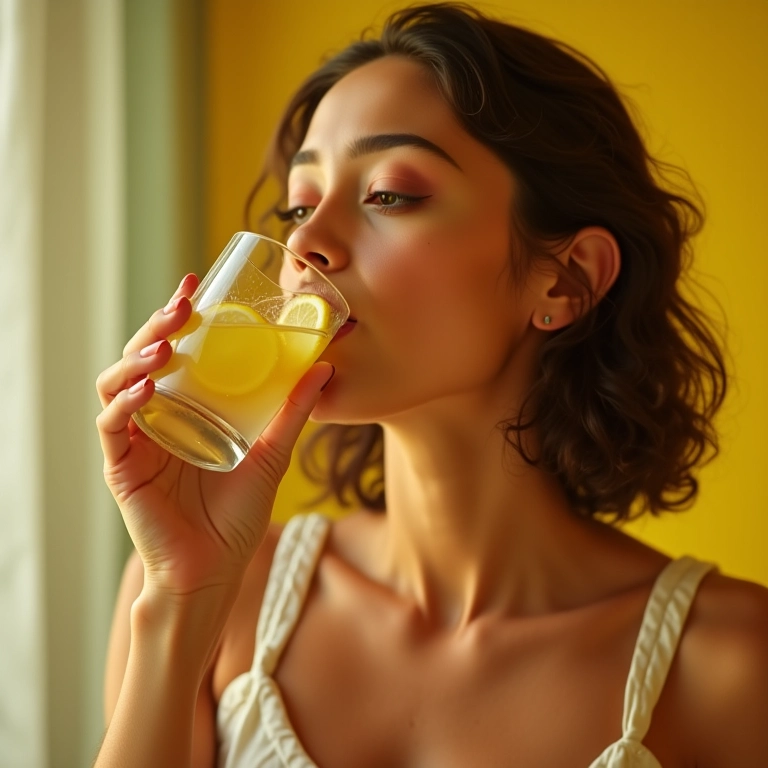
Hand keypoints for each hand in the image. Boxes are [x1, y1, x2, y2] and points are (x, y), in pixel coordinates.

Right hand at [95, 274, 334, 596]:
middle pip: (140, 358)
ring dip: (136, 358)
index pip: (172, 352)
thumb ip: (292, 412)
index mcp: (183, 408)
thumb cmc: (236, 514)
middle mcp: (154, 417)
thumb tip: (324, 368)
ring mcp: (135, 441)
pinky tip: (147, 387)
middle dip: (156, 326)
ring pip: (116, 383)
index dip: (177, 318)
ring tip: (165, 345)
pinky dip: (124, 403)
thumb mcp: (271, 453)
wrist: (216, 568)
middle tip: (182, 306)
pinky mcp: (121, 467)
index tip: (195, 287)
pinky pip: (111, 426)